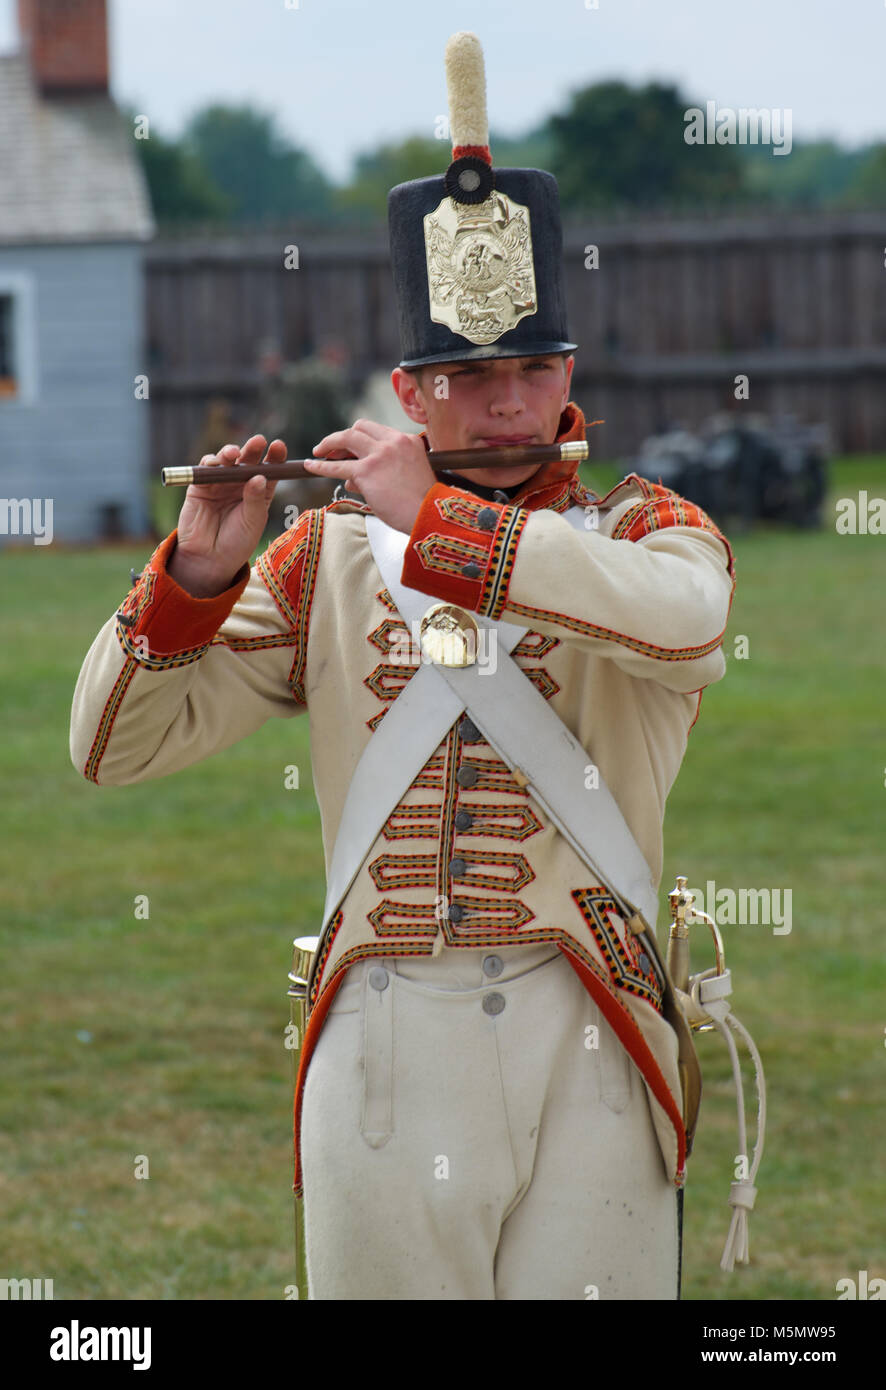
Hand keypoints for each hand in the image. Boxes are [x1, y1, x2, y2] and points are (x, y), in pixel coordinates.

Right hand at [167, 435, 284, 596]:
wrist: (210, 559)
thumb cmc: (237, 542)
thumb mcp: (253, 522)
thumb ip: (255, 499)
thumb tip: (259, 476)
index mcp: (259, 491)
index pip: (270, 469)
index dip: (275, 457)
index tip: (278, 447)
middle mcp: (241, 483)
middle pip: (248, 460)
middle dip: (253, 449)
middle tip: (259, 441)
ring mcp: (220, 483)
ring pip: (226, 461)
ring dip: (230, 452)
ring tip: (235, 453)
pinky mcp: (200, 486)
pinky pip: (205, 469)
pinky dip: (211, 462)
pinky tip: (218, 462)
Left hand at [304, 419, 435, 533]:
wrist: (428, 516)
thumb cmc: (422, 504)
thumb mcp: (407, 478)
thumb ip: (382, 473)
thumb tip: (351, 479)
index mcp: (408, 441)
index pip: (378, 431)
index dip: (362, 437)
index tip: (352, 447)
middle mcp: (393, 442)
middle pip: (360, 427)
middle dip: (344, 436)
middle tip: (332, 449)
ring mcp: (379, 454)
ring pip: (346, 438)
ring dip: (329, 444)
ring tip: (318, 453)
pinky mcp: (366, 471)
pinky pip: (336, 466)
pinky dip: (320, 465)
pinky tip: (310, 465)